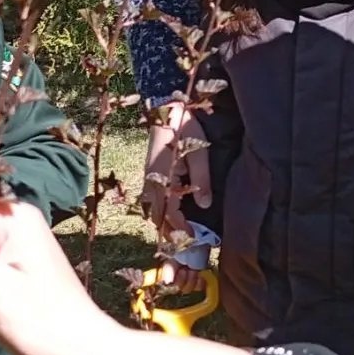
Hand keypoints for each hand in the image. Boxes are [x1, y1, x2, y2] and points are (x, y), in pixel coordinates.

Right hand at [142, 103, 209, 239]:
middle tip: (188, 246)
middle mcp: (151, 183)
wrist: (167, 109)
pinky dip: (161, 214)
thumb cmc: (185, 128)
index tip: (194, 240)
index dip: (181, 230)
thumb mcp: (199, 153)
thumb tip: (205, 205)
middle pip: (158, 218)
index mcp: (163, 179)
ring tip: (181, 235)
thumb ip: (202, 180)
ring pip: (154, 212)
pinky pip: (152, 203)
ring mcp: (148, 180)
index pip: (170, 214)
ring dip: (165, 225)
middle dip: (171, 234)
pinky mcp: (150, 176)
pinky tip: (172, 217)